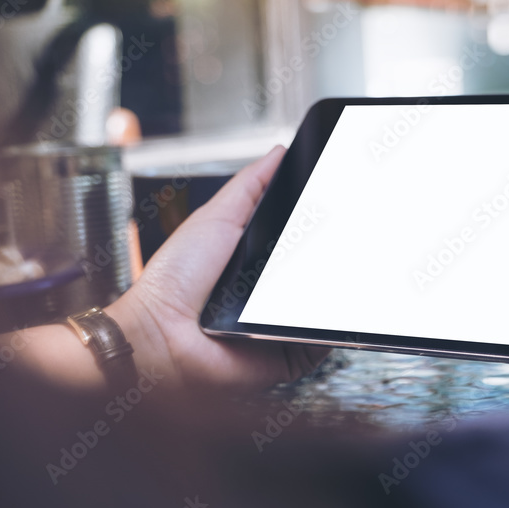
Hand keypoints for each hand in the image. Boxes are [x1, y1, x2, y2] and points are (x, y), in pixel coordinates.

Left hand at [108, 146, 328, 390]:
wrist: (162, 335)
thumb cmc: (173, 283)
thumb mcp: (215, 217)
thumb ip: (250, 186)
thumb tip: (279, 154)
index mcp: (258, 259)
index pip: (303, 237)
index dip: (323, 222)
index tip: (343, 200)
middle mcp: (274, 292)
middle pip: (321, 267)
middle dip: (334, 251)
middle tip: (345, 233)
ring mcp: (285, 323)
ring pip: (328, 302)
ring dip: (334, 286)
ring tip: (332, 267)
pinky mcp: (293, 353)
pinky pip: (324, 339)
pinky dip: (329, 324)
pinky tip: (324, 305)